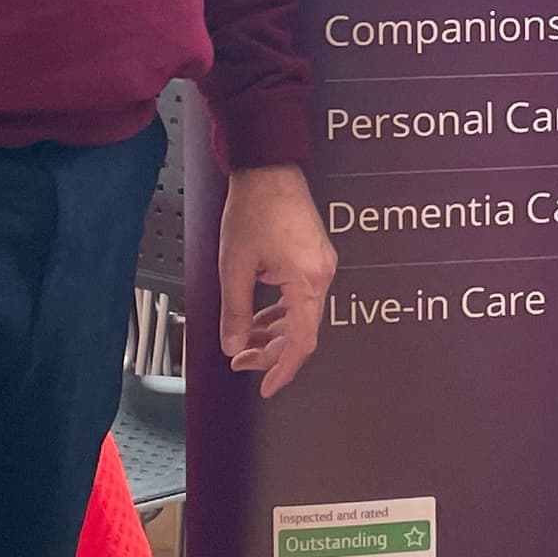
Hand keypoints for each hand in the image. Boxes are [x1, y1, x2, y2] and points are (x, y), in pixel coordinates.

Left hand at [218, 163, 336, 399]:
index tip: (267, 388)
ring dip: (273, 333)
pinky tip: (259, 318)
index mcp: (307, 280)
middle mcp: (322, 275)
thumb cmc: (254, 207)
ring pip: (300, 316)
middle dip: (271, 351)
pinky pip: (300, 297)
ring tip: (244, 343)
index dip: (283, 369)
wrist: (268, 168)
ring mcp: (321, 266)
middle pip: (302, 331)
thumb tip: (235, 346)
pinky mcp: (314, 258)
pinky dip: (280, 313)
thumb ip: (236, 312)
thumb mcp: (235, 266)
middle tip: (240, 361)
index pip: (301, 341)